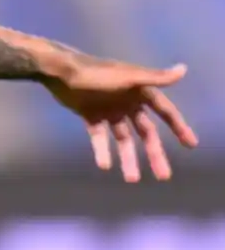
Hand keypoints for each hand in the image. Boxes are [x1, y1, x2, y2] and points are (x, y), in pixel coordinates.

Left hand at [44, 61, 197, 181]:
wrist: (60, 71)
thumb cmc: (95, 73)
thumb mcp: (127, 77)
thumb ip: (155, 77)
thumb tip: (183, 70)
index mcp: (140, 91)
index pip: (165, 112)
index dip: (179, 127)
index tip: (190, 145)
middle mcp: (127, 102)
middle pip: (146, 132)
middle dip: (154, 153)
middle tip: (163, 176)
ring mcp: (109, 110)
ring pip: (123, 138)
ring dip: (128, 157)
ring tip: (131, 179)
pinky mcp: (90, 114)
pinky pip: (99, 136)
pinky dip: (101, 149)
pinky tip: (104, 165)